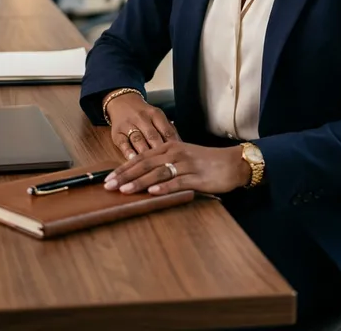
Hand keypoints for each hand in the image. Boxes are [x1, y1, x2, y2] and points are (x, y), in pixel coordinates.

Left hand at [104, 140, 250, 195]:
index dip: (123, 168)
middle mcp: (175, 153)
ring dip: (139, 182)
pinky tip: (152, 192)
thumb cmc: (206, 162)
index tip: (108, 178)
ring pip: (158, 172)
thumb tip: (143, 174)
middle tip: (108, 186)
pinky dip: (163, 187)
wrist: (232, 163)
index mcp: (170, 147)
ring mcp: (186, 165)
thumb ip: (165, 162)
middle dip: (125, 175)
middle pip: (145, 164)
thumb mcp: (183, 157)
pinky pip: (177, 182)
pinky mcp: (196, 177)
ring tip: (124, 190)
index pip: (141, 157)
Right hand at [106, 94, 178, 159]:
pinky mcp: (116, 133)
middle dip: (160, 151)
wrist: (122, 102)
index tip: (179, 157)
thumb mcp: (157, 117)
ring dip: (145, 153)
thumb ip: (168, 130)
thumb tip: (181, 148)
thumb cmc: (145, 115)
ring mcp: (128, 125)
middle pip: (152, 136)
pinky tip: (133, 161)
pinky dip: (128, 153)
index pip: (166, 130)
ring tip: (152, 167)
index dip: (173, 145)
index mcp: (155, 114)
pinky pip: (123, 144)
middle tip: (167, 165)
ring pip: (138, 140)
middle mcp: (142, 118)